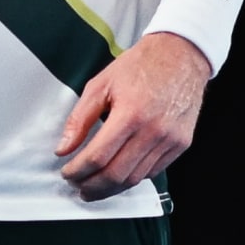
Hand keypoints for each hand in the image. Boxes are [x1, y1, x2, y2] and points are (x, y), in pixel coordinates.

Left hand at [54, 32, 209, 200]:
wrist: (180, 56)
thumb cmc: (139, 66)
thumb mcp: (101, 84)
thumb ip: (79, 119)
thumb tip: (63, 148)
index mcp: (130, 113)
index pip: (98, 157)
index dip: (78, 171)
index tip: (67, 173)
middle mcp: (153, 131)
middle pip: (117, 175)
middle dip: (92, 187)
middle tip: (78, 188)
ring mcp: (170, 140)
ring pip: (136, 178)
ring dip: (112, 188)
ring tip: (95, 186)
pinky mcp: (181, 144)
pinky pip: (154, 171)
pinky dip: (133, 177)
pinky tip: (120, 173)